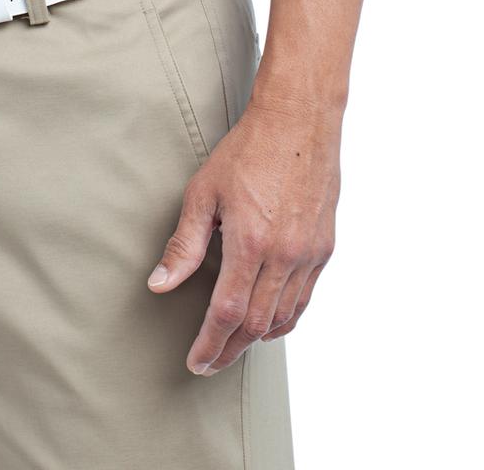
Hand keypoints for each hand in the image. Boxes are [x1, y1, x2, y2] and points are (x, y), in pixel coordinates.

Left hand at [145, 93, 340, 374]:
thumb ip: (183, 245)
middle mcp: (284, 256)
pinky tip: (267, 320)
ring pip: (283, 318)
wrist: (299, 120)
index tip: (195, 362)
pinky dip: (283, 318)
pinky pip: (304, 299)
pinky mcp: (324, 248)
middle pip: (255, 325)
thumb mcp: (203, 193)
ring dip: (256, 339)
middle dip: (229, 350)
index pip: (227, 314)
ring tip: (233, 344)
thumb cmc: (248, 150)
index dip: (209, 344)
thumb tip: (160, 284)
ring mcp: (309, 255)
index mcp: (250, 243)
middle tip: (209, 362)